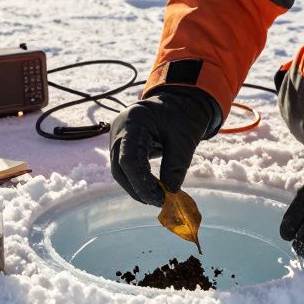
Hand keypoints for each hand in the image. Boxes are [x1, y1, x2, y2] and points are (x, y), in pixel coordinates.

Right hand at [109, 86, 216, 205]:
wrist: (179, 101)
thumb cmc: (183, 115)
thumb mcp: (185, 138)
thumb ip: (176, 165)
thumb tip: (171, 192)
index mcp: (133, 121)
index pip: (129, 159)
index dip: (142, 183)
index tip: (160, 198)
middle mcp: (119, 130)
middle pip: (120, 168)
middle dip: (138, 189)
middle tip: (159, 202)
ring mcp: (118, 137)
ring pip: (120, 170)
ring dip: (137, 187)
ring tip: (158, 197)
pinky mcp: (122, 145)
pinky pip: (125, 166)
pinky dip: (138, 179)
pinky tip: (153, 188)